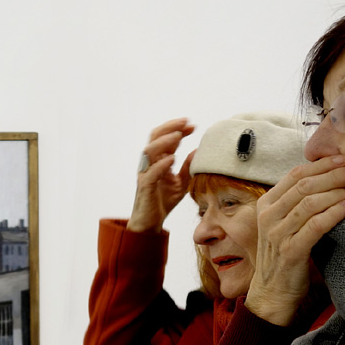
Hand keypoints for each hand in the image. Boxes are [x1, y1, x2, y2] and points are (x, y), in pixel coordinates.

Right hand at [127, 118, 195, 232]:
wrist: (151, 222)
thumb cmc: (163, 201)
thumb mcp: (181, 182)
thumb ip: (188, 167)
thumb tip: (199, 152)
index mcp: (158, 160)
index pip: (165, 138)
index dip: (178, 129)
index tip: (193, 125)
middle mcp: (150, 163)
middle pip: (155, 137)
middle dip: (171, 127)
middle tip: (186, 122)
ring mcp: (145, 174)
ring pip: (149, 151)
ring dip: (164, 141)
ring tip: (179, 136)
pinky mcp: (145, 187)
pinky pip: (150, 172)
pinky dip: (161, 164)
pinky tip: (172, 159)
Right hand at [245, 155, 344, 324]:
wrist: (272, 294)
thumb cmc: (284, 257)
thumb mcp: (284, 225)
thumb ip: (297, 204)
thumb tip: (327, 180)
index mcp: (266, 204)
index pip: (295, 174)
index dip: (321, 164)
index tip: (343, 159)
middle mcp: (268, 216)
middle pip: (304, 185)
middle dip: (334, 174)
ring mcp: (277, 234)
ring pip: (309, 202)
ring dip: (337, 191)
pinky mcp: (290, 251)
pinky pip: (315, 226)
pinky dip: (334, 213)